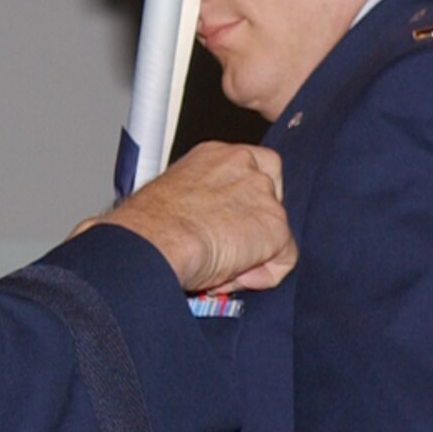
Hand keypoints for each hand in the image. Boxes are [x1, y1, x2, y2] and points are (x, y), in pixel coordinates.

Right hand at [75, 143, 296, 292]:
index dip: (247, 203)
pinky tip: (229, 276)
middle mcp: (244, 165)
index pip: (254, 169)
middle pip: (270, 201)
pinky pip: (282, 261)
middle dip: (250, 232)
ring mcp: (264, 195)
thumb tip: (206, 228)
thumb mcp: (175, 200)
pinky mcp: (275, 227)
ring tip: (216, 266)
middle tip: (221, 251)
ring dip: (251, 256)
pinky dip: (261, 277)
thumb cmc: (149, 227)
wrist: (155, 241)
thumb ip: (203, 204)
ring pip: (275, 234)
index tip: (230, 224)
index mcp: (215, 154)